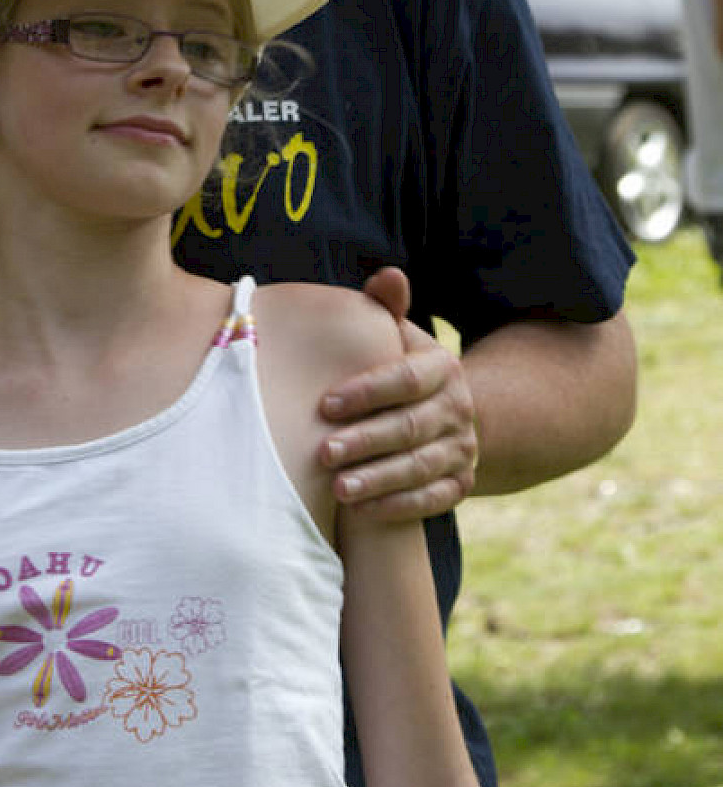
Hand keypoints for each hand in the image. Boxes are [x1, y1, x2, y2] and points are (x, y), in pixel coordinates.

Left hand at [318, 267, 479, 520]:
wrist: (443, 415)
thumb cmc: (398, 370)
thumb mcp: (395, 336)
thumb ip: (386, 309)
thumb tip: (389, 275)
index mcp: (442, 367)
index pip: (405, 379)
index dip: (366, 392)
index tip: (324, 405)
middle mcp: (459, 408)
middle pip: (411, 427)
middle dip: (366, 441)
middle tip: (323, 453)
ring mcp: (463, 449)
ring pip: (422, 467)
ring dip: (379, 480)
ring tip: (338, 489)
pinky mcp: (461, 484)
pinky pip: (435, 499)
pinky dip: (400, 506)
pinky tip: (363, 511)